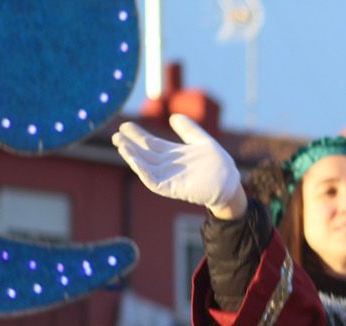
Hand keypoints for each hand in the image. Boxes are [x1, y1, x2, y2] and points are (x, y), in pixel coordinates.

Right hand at [112, 114, 245, 218]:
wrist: (229, 183)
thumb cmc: (218, 165)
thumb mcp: (201, 141)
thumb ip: (188, 129)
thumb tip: (173, 116)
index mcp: (173, 154)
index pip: (151, 144)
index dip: (137, 135)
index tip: (125, 125)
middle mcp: (168, 166)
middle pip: (144, 154)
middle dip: (129, 145)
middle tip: (116, 135)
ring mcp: (169, 177)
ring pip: (145, 167)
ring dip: (132, 156)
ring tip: (120, 144)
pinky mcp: (173, 188)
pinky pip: (153, 181)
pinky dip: (142, 171)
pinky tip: (133, 160)